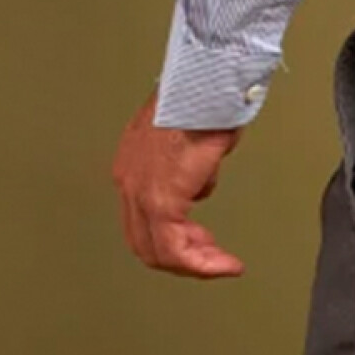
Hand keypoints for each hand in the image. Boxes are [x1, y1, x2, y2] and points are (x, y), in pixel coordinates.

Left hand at [111, 90, 244, 277]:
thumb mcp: (188, 143)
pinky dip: (204, 264)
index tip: (202, 246)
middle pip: (146, 245)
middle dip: (184, 259)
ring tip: (223, 263)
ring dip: (196, 265)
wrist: (201, 89)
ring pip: (160, 253)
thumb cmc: (199, 103)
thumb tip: (198, 187)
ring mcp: (139, 193)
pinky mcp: (160, 200)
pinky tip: (226, 263)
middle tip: (212, 261)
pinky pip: (176, 249)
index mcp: (132, 168)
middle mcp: (128, 183)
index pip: (143, 224)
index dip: (175, 242)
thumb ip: (187, 171)